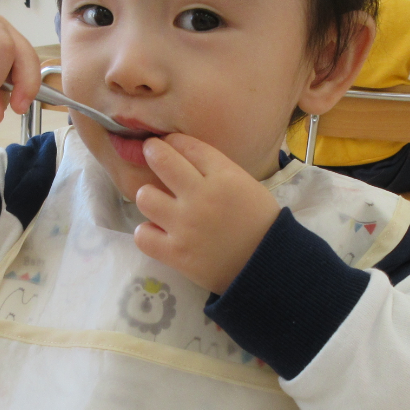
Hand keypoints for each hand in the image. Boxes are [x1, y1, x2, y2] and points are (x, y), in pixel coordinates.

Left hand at [133, 134, 280, 294]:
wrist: (267, 267)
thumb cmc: (261, 224)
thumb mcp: (247, 186)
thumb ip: (218, 171)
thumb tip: (186, 160)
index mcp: (224, 176)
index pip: (187, 146)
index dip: (173, 142)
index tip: (169, 144)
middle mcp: (201, 196)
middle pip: (161, 160)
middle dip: (152, 152)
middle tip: (151, 154)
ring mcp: (185, 225)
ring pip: (144, 196)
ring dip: (148, 197)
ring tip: (157, 203)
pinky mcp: (175, 253)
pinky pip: (142, 235)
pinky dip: (147, 233)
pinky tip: (157, 232)